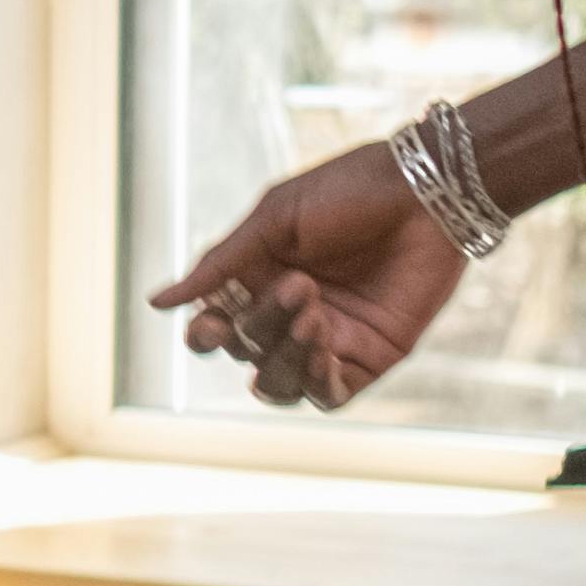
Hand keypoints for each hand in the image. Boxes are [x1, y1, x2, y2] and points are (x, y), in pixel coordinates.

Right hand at [147, 143, 467, 412]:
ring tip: (314, 316)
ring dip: (285, 357)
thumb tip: (157, 303)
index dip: (206, 335)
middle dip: (262, 325)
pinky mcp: (369, 357)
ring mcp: (328, 339)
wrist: (428, 192)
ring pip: (280, 382)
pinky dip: (316, 380)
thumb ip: (221, 265)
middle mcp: (287, 315)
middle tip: (299, 283)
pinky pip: (328, 394)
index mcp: (257, 279)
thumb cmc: (350, 191)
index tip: (210, 325)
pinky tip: (324, 348)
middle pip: (246, 352)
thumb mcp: (275, 219)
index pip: (215, 326)